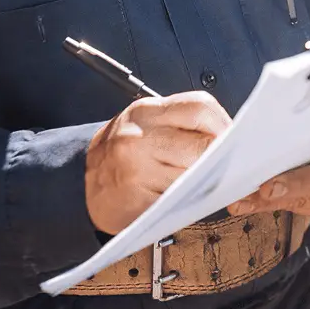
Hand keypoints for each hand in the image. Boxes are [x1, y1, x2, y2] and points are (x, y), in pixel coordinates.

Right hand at [85, 91, 232, 234]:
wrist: (78, 184)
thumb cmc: (120, 152)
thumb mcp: (146, 124)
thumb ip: (181, 124)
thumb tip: (228, 135)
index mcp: (146, 112)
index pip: (200, 108)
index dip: (223, 123)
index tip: (232, 137)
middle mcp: (139, 137)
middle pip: (202, 144)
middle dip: (221, 157)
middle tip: (228, 164)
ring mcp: (136, 170)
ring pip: (194, 174)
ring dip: (209, 180)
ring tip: (210, 180)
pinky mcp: (136, 201)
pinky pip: (178, 200)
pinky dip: (191, 199)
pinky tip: (190, 196)